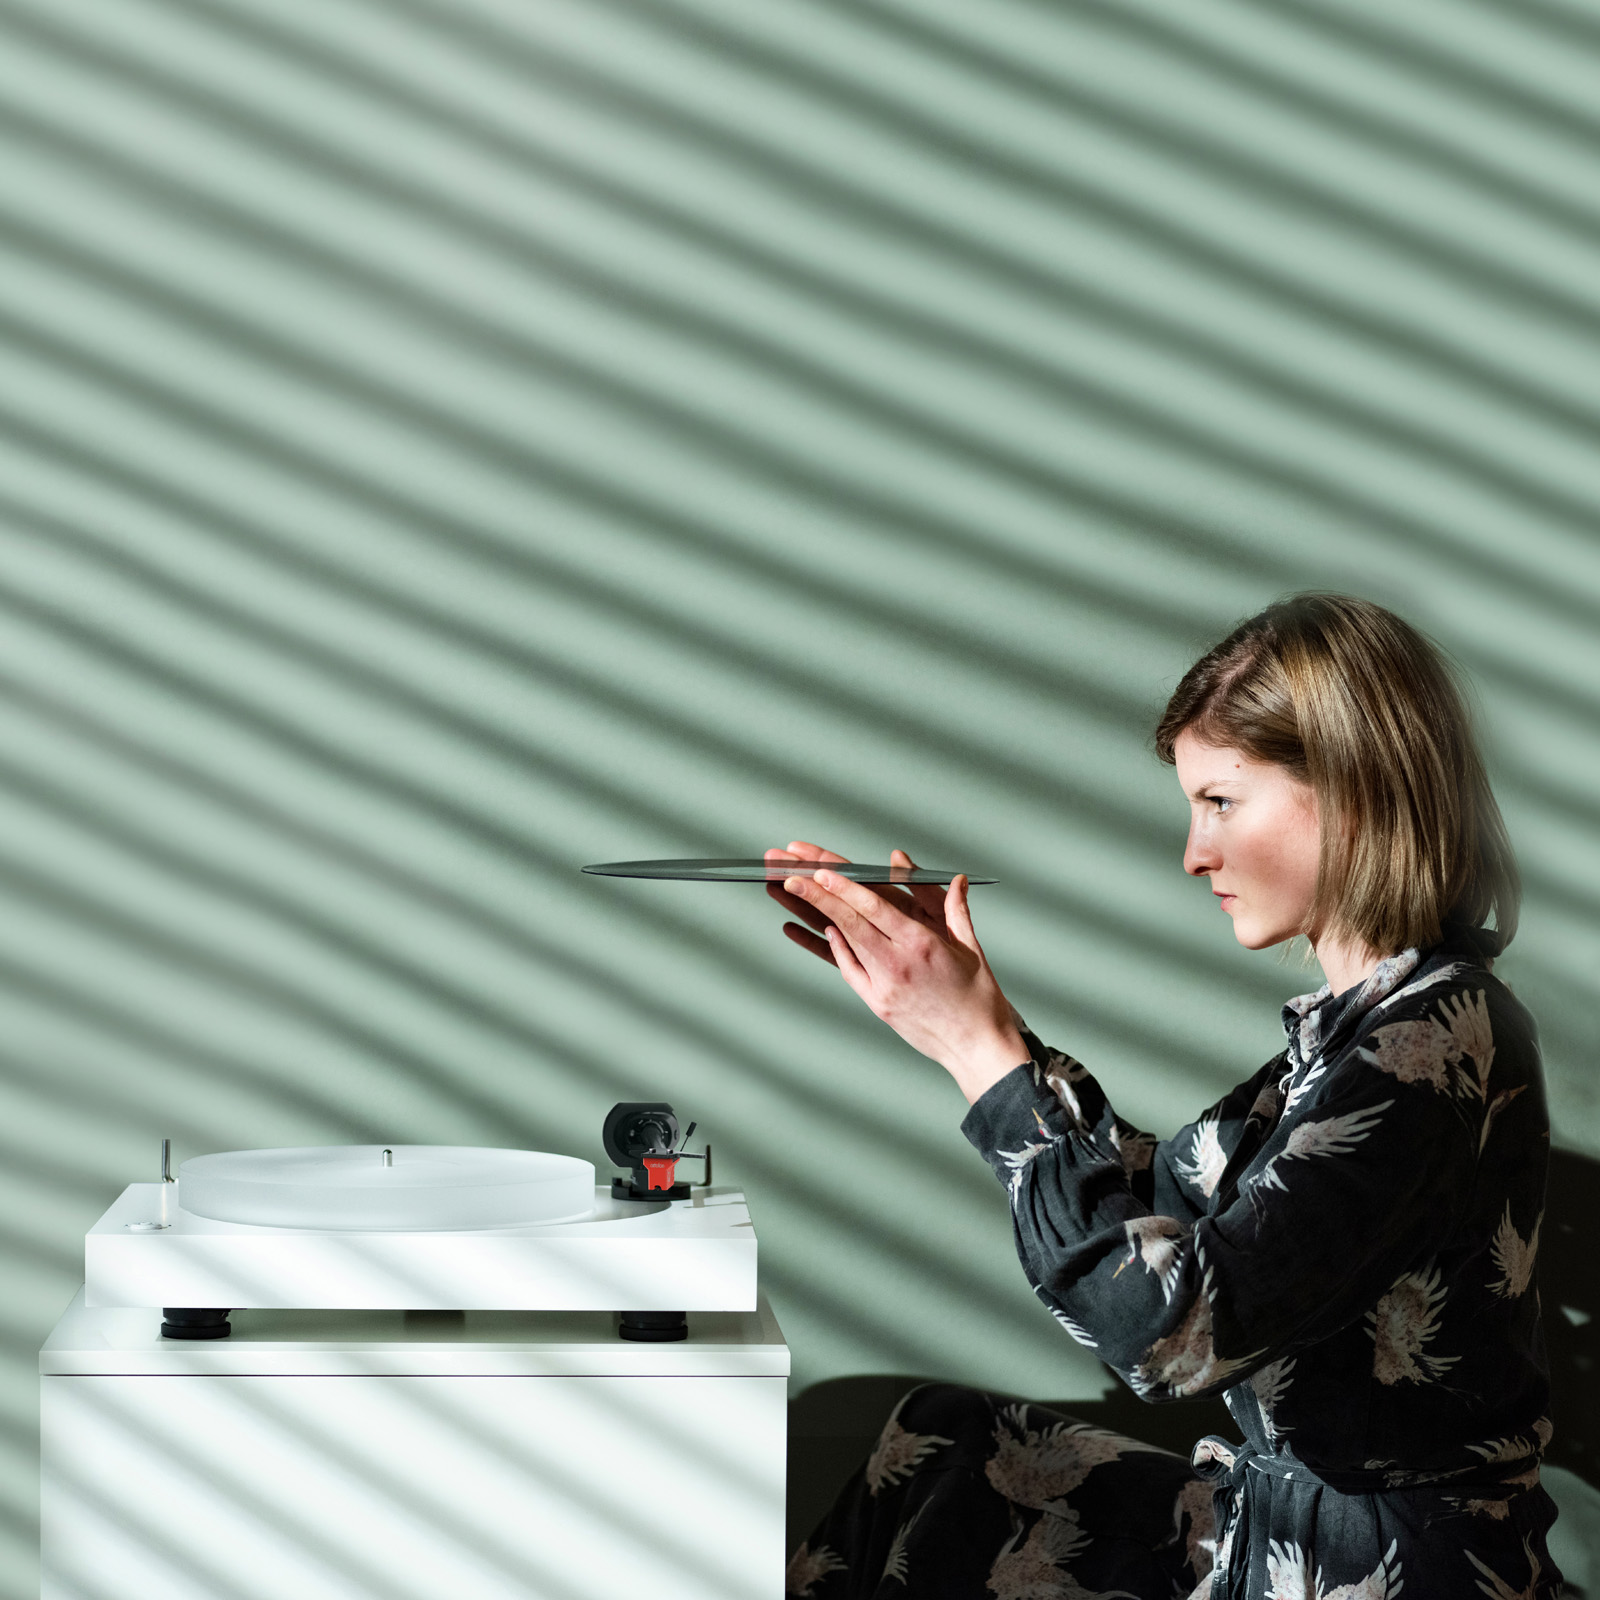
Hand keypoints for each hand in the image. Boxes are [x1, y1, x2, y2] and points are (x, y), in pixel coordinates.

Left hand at [774, 847, 1026, 1103]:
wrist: (976, 1048)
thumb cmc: (979, 996)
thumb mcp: (970, 947)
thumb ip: (955, 909)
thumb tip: (956, 878)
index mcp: (921, 944)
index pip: (874, 908)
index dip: (844, 888)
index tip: (819, 870)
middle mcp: (897, 964)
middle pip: (849, 922)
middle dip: (814, 895)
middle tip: (786, 874)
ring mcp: (883, 986)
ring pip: (842, 943)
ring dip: (811, 917)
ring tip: (784, 894)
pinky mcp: (877, 1004)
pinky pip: (848, 970)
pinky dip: (832, 947)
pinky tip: (814, 928)